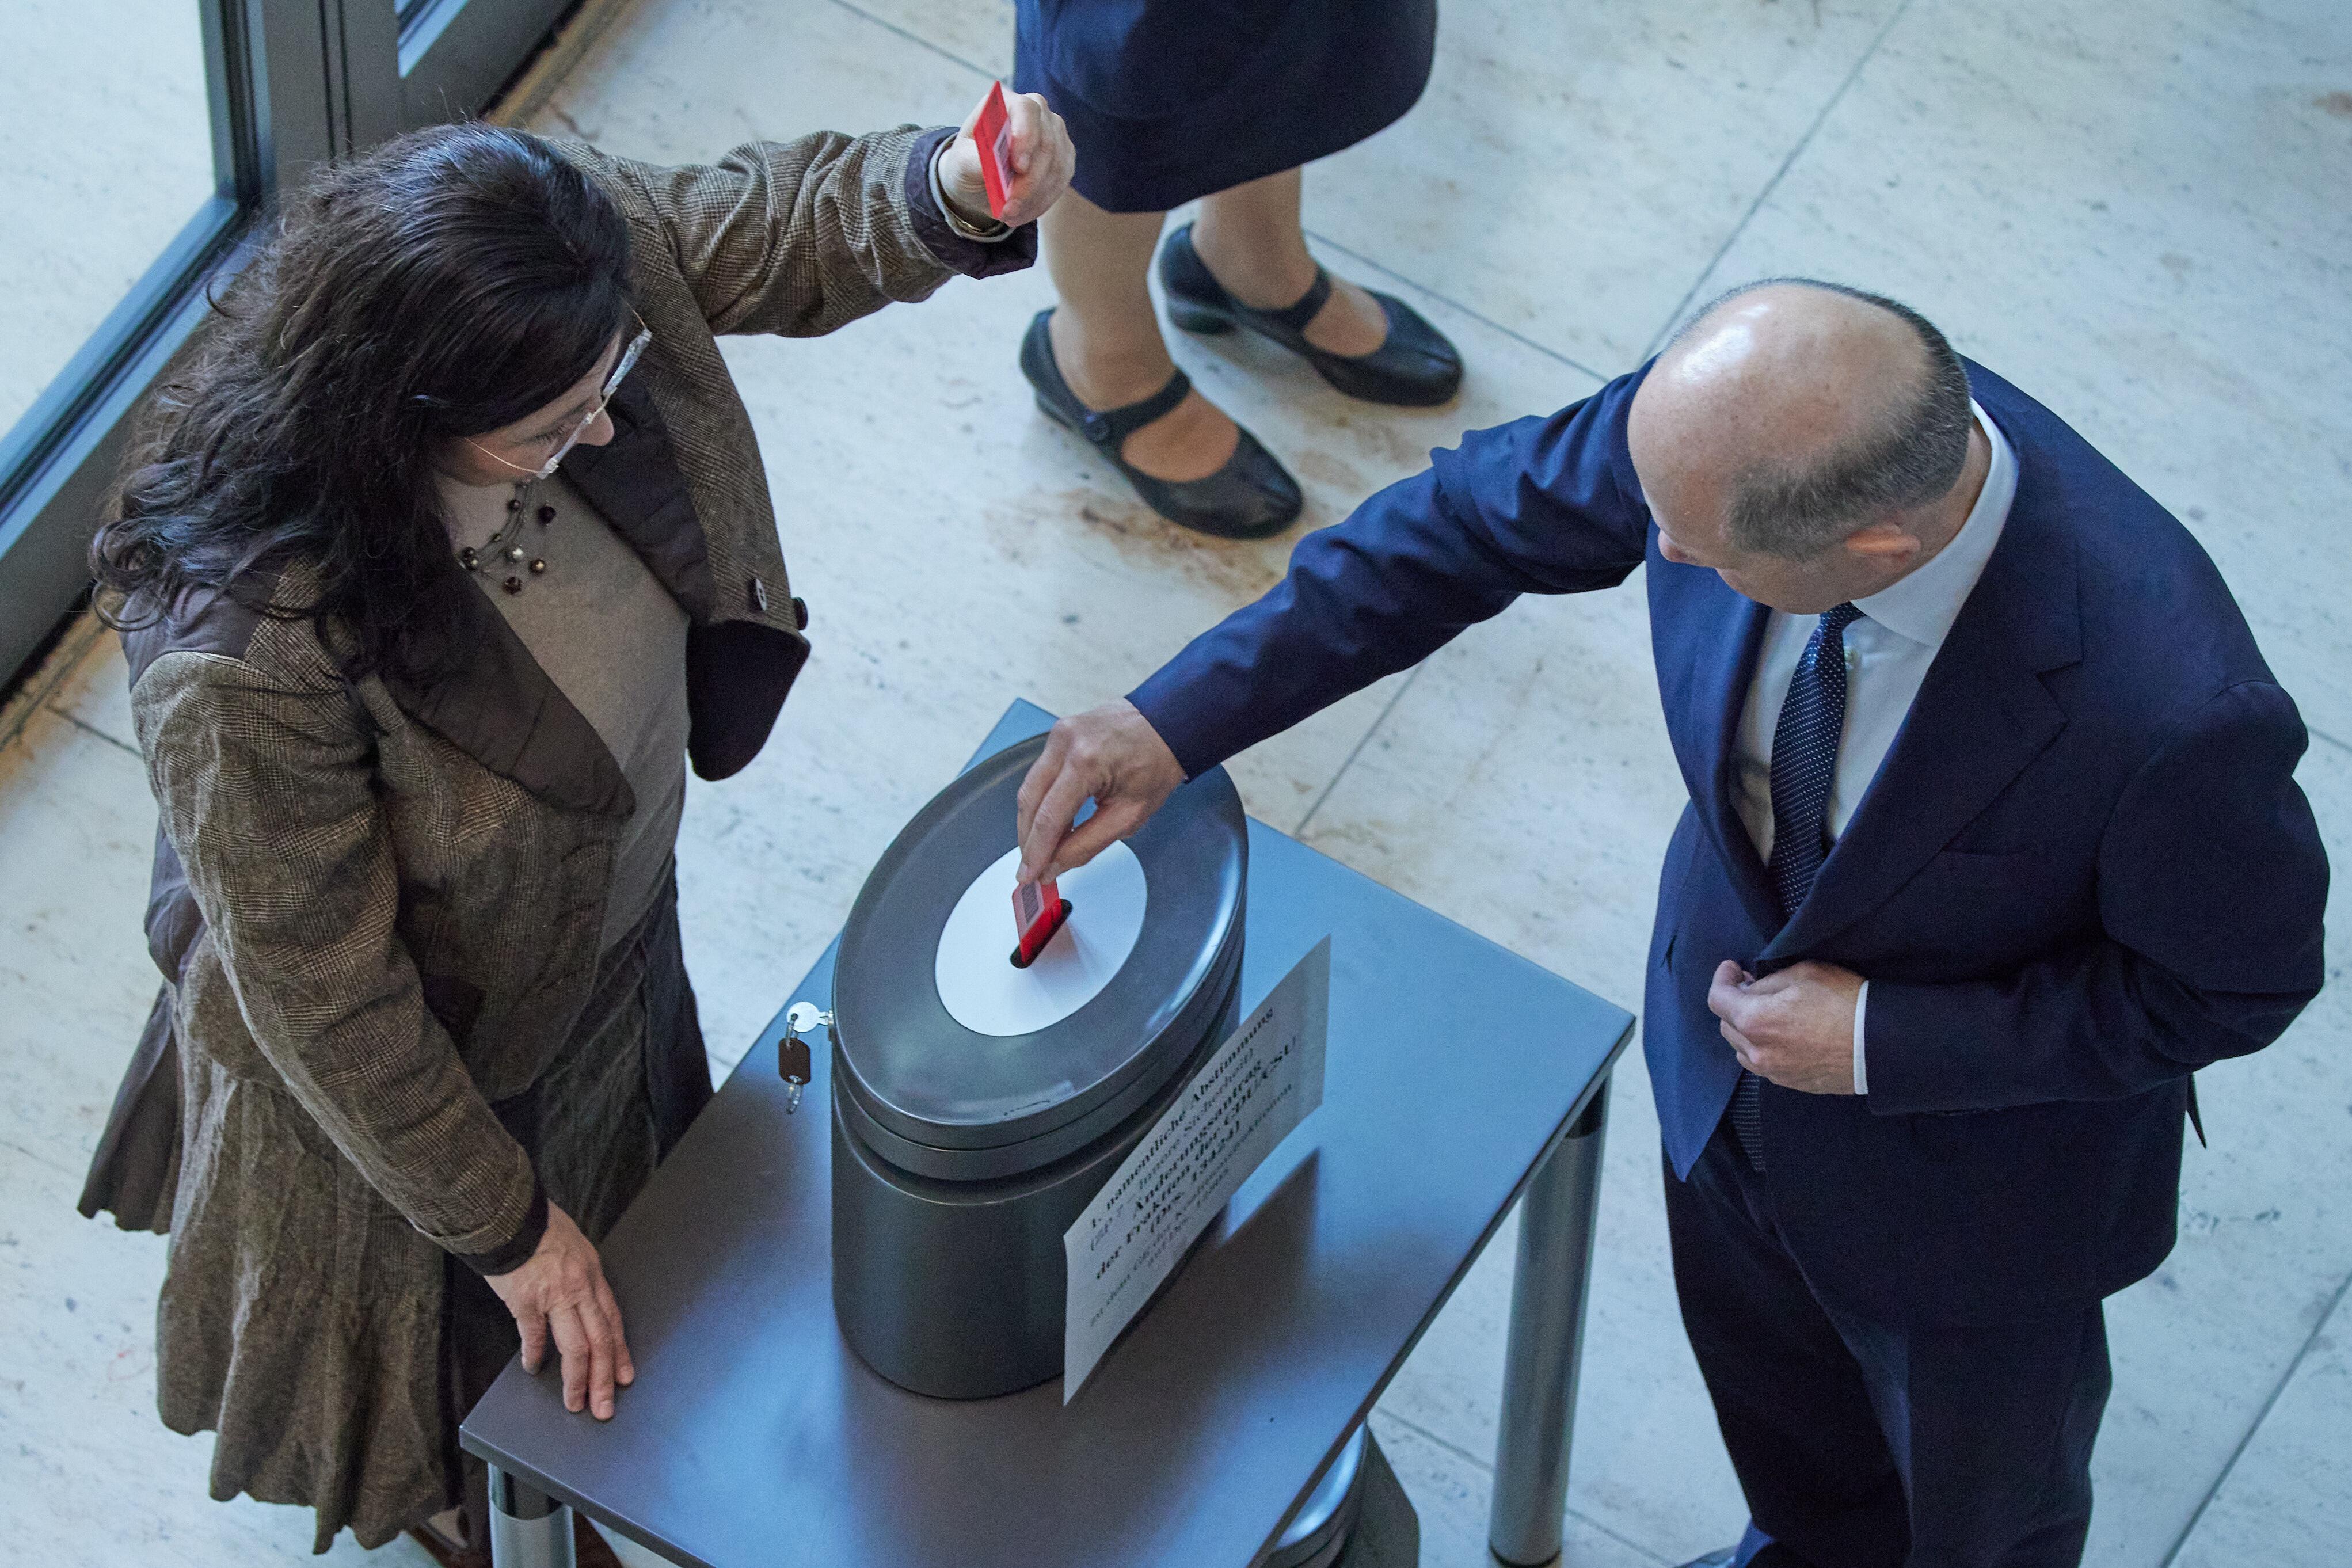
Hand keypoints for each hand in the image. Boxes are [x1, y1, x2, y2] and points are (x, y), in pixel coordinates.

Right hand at [484, 1200, 634, 1418]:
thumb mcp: (575, 1247)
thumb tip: (580, 1305)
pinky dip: (535, 1356)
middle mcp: (580, 1288)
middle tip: (605, 1407)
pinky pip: (535, 1337)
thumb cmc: (539, 1227)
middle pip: (600, 1341)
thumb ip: (580, 1277)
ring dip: (577, 1380)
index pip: (613, 1321)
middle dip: (603, 1379)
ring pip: (575, 1347)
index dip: (619, 1352)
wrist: (509, 1214)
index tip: (624, 1377)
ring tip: (575, 1403)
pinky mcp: (526, 1301)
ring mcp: (555, 1296)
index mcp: (593, 1275)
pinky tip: (534, 1369)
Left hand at [938, 87, 1072, 227]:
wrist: (980, 178)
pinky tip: (1022, 212)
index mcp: (1007, 103)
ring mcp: (1055, 134)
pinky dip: (1041, 202)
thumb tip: (993, 164)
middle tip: (1009, 208)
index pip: (1027, 110)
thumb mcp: (962, 163)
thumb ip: (975, 161)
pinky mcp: (1064, 157)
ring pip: (1057, 166)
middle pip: (1046, 142)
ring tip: (1009, 214)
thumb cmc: (969, 163)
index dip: (1027, 136)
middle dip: (1029, 181)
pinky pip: (1061, 181)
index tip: (1018, 167)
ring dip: (1034, 197)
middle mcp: (1037, 112)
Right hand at [1015, 700, 1187, 883]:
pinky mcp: (1057, 734)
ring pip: (1029, 788)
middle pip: (1030, 802)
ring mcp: (1058, 734)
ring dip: (1031, 823)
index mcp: (1086, 762)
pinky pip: (1039, 775)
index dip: (1035, 852)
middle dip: (1028, 840)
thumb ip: (1087, 844)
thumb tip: (1055, 865)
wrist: (1167, 725)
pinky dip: (1041, 802)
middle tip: (1031, 868)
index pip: (1049, 817)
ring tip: (1041, 850)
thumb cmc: (1156, 763)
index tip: (1028, 876)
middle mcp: (1065, 743)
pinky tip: (1050, 823)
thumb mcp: (1129, 816)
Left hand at [1707, 959, 1862, 1095]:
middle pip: (1726, 1024)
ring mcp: (1773, 1071)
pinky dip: (1763, 1047)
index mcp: (1754, 1021)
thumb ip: (1768, 982)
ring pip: (1742, 1048)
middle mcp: (1757, 1051)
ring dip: (1746, 1029)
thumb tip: (1751, 989)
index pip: (1717, 999)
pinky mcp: (1790, 1083)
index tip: (1732, 968)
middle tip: (1750, 987)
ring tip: (1765, 1013)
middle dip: (1734, 1003)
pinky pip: (1763, 1063)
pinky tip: (1781, 1035)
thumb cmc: (1844, 1002)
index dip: (1721, 978)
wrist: (1880, 1045)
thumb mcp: (1803, 973)